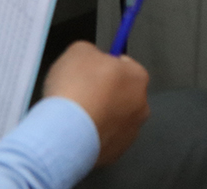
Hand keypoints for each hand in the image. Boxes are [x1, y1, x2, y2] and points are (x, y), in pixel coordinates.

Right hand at [43, 42, 149, 166]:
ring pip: (116, 119)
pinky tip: (77, 130)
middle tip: (83, 92)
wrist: (65, 132)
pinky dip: (94, 134)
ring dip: (101, 115)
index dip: (106, 66)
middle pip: (124, 94)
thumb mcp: (78, 50)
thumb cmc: (76, 88)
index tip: (91, 70)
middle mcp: (141, 106)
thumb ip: (92, 52)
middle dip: (107, 92)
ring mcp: (130, 133)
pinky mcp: (115, 154)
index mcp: (138, 77)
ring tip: (77, 114)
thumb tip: (92, 58)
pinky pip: (105, 139)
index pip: (126, 65)